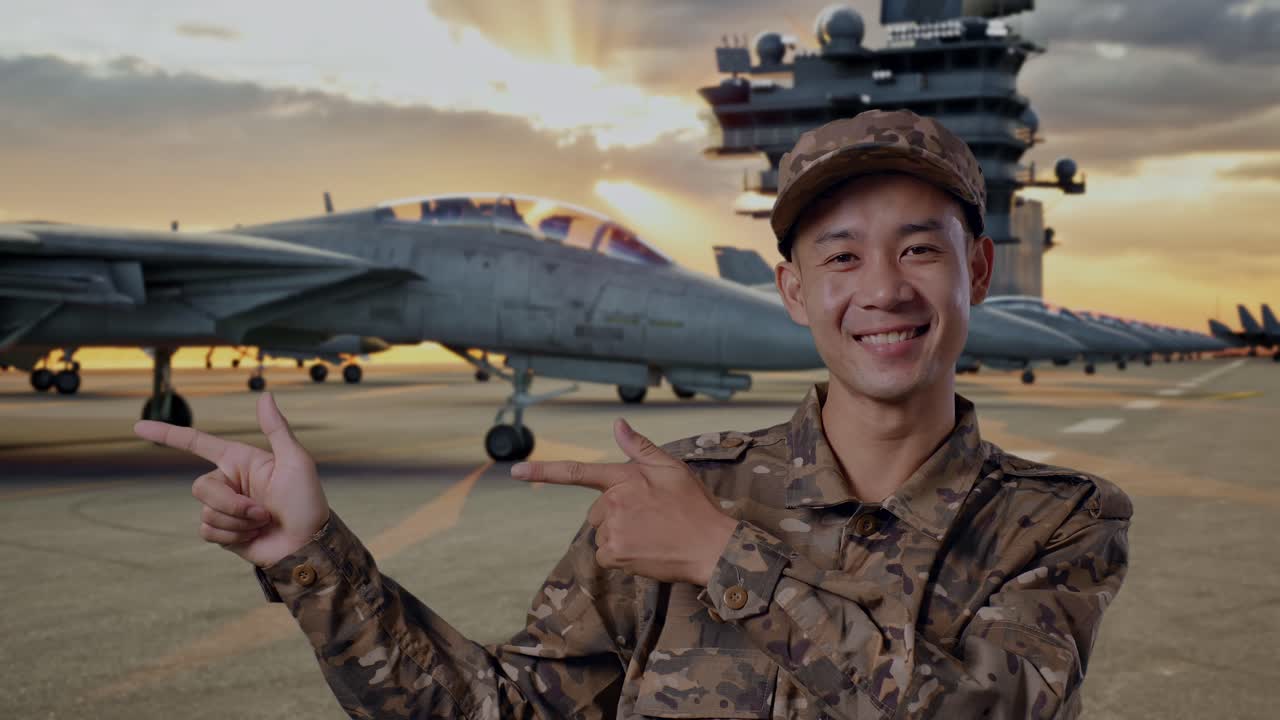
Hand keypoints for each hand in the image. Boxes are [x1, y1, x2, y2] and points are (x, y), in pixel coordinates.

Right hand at [133, 392, 329, 566]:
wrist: (308, 545)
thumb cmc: (307, 502)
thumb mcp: (296, 461)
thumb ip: (276, 429)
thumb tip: (264, 395)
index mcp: (241, 461)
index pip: (198, 443)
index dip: (167, 434)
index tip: (138, 426)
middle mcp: (229, 482)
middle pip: (201, 487)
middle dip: (231, 503)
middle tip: (263, 512)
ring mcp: (225, 508)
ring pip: (205, 511)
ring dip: (236, 522)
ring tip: (263, 523)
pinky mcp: (223, 532)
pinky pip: (207, 530)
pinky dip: (231, 535)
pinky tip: (253, 536)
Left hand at [510, 419, 737, 586]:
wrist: (711, 546)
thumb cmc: (694, 506)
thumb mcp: (672, 468)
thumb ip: (639, 447)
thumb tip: (617, 423)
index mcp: (624, 477)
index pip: (577, 471)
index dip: (543, 471)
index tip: (515, 471)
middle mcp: (613, 502)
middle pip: (599, 511)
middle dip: (618, 515)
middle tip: (651, 518)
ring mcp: (613, 529)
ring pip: (603, 533)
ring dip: (622, 536)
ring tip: (654, 535)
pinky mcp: (615, 553)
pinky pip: (606, 554)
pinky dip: (622, 555)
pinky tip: (647, 550)